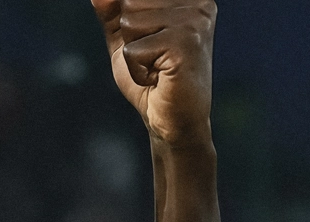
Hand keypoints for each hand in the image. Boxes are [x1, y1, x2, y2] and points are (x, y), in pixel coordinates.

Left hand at [92, 0, 216, 145]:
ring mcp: (193, 22)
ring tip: (157, 66)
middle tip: (153, 56)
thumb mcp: (125, 38)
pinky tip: (159, 79)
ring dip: (133, 51)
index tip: (149, 41)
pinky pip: (133, 49)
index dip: (127, 17)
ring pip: (130, 22)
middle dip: (130, 34)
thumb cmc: (153, 78)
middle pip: (130, 2)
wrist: (174, 121)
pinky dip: (137, 70)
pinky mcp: (184, 45)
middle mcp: (197, 3)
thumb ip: (112, 11)